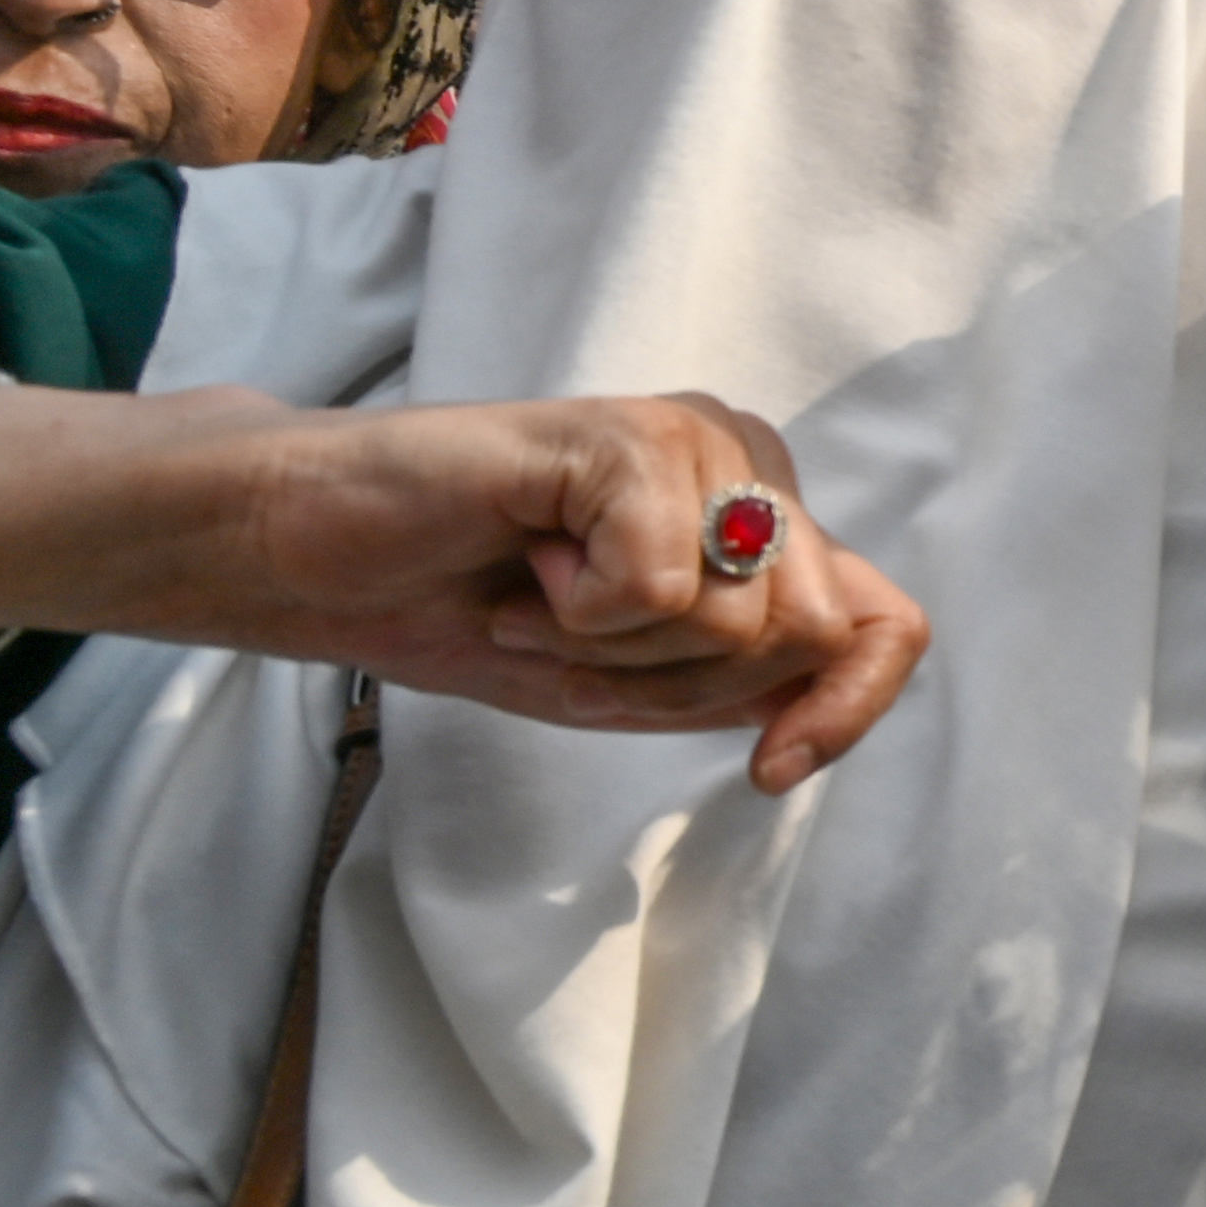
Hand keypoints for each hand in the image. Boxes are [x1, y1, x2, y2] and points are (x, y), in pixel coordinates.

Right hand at [0, 377, 927, 791]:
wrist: (321, 560)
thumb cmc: (476, 611)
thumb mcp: (636, 679)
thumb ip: (750, 680)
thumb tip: (839, 679)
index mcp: (766, 522)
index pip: (884, 623)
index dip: (849, 709)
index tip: (766, 772)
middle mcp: (750, 465)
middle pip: (800, 640)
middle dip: (674, 684)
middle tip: (566, 636)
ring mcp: (698, 438)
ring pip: (736, 620)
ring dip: (614, 647)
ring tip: (538, 593)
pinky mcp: (630, 434)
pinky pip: (661, 585)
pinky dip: (575, 609)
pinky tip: (523, 559)